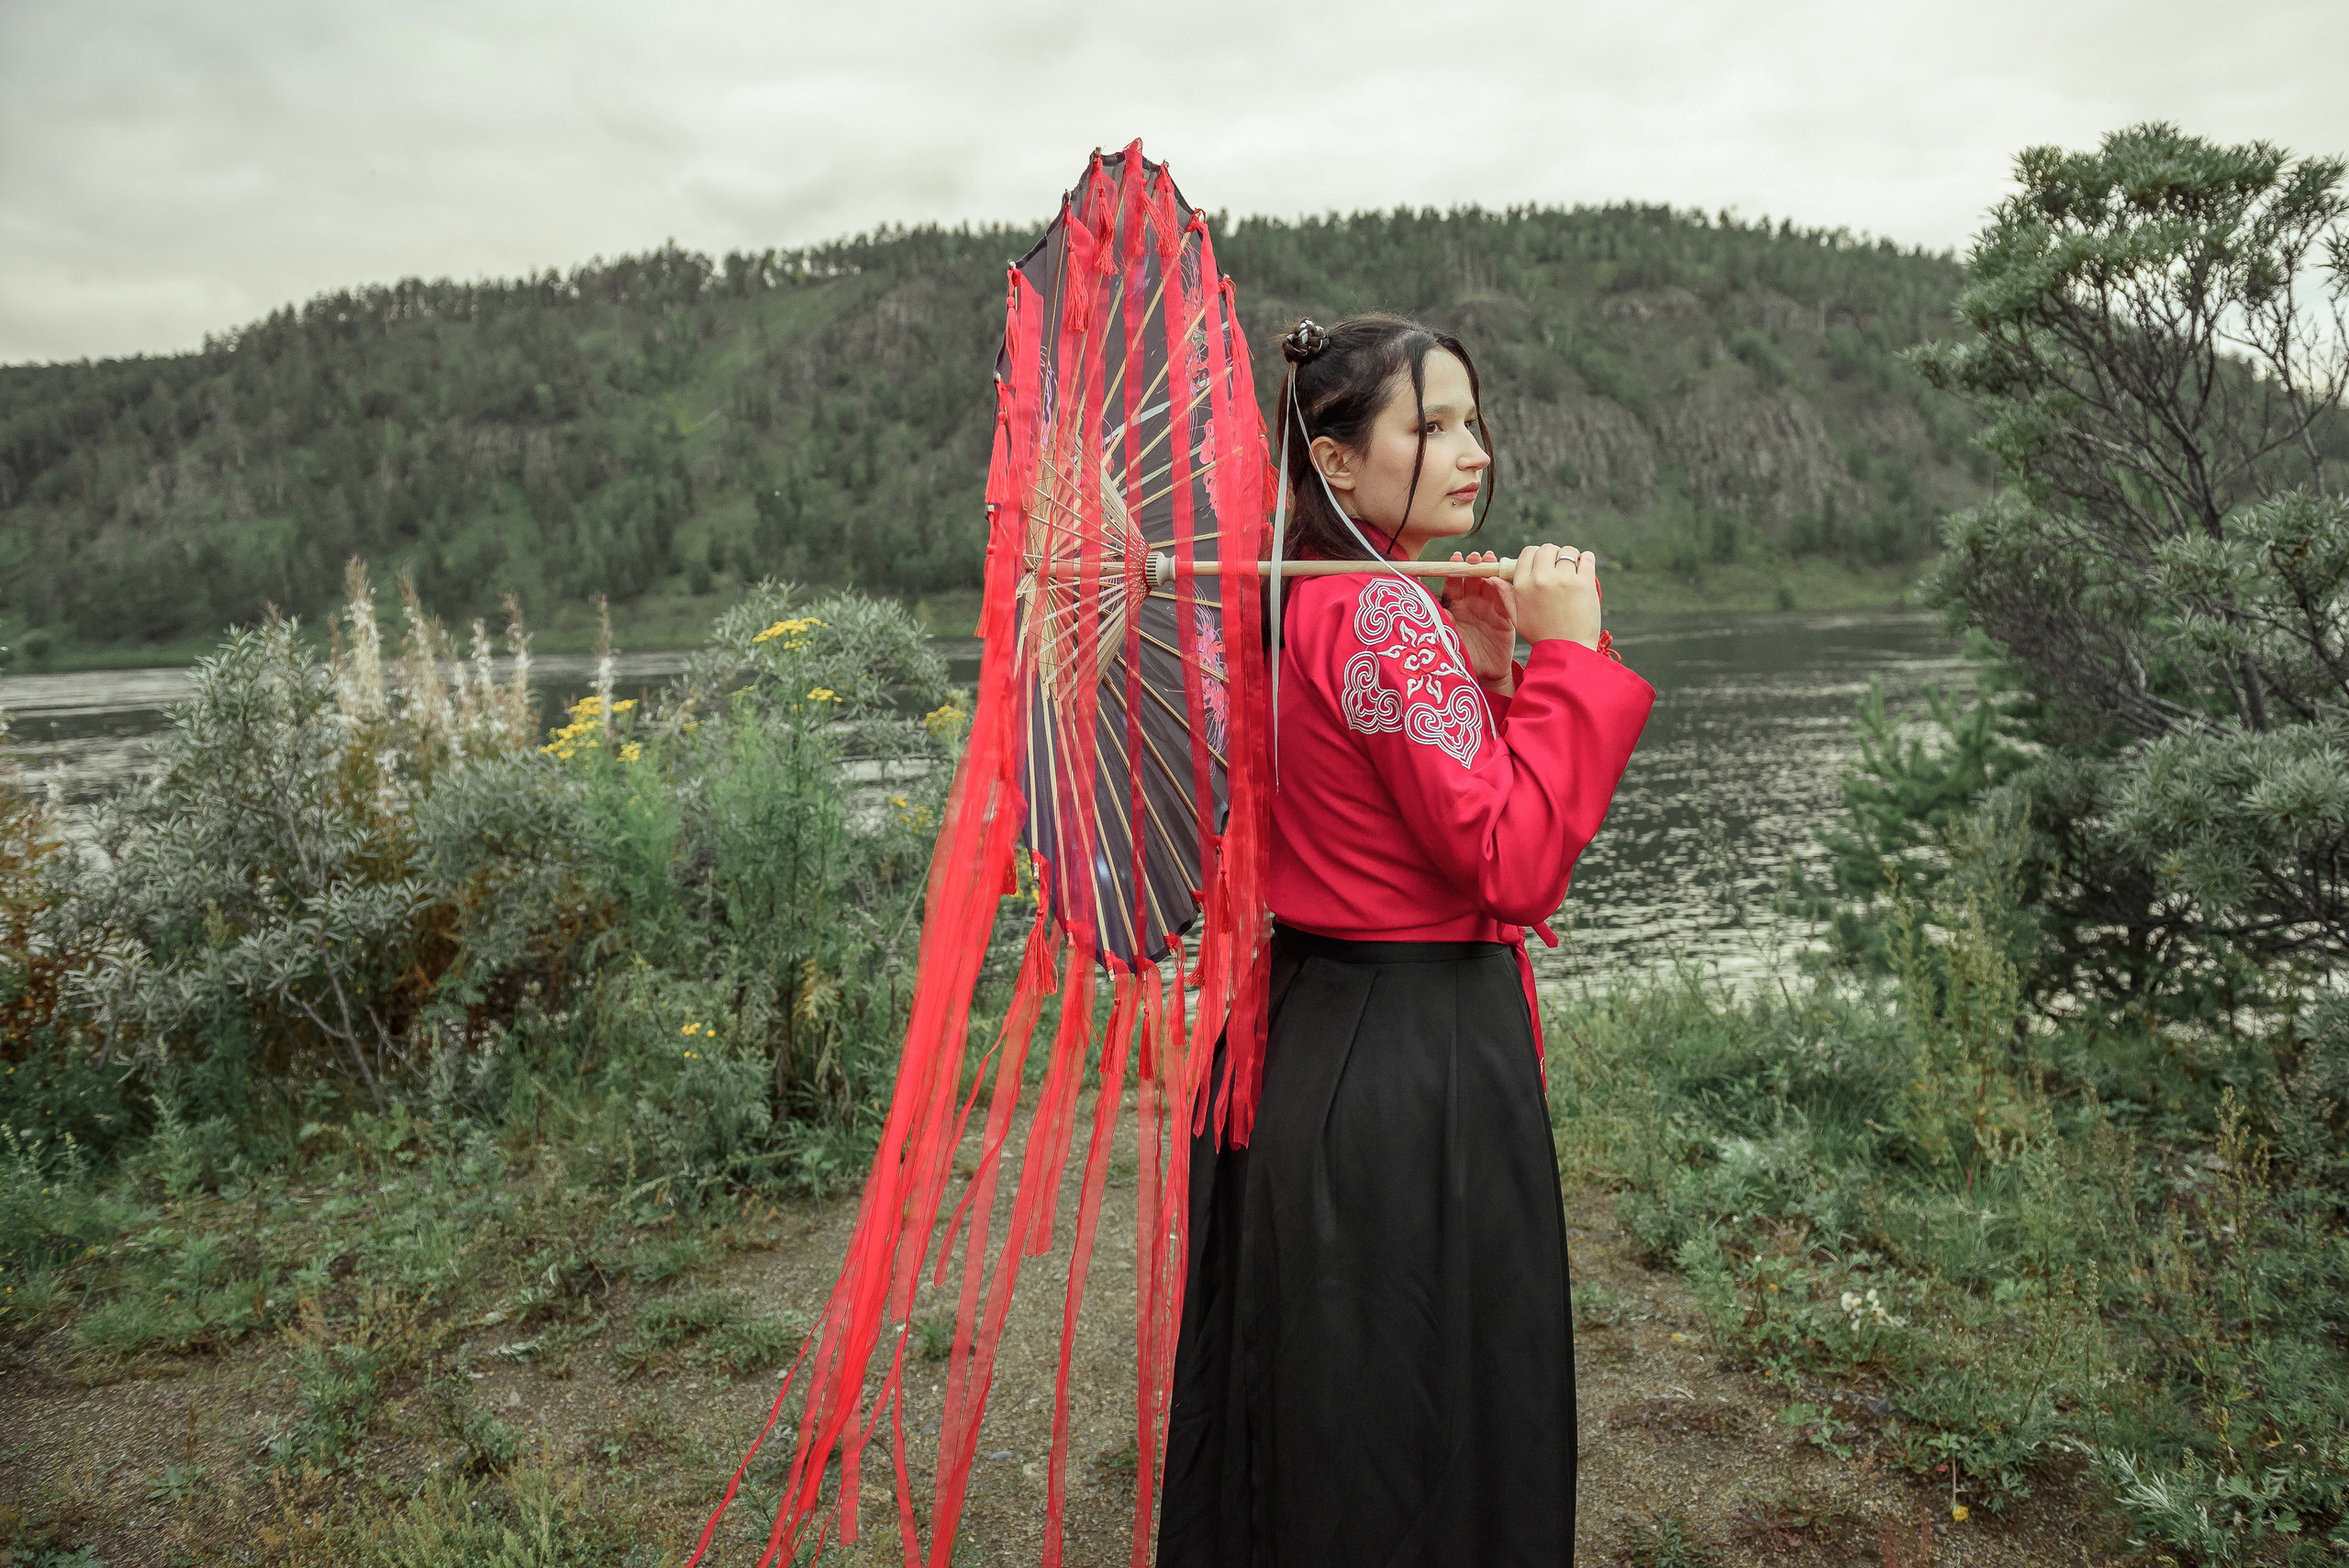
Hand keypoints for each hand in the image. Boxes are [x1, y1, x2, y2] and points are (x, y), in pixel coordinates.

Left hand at [1442, 550, 1516, 687]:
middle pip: (1472, 579)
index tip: (1454, 560)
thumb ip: (1445, 626)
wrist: (1485, 676)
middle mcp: (1472, 604)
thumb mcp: (1450, 642)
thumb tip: (1440, 610)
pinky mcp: (1505, 617)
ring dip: (1488, 570)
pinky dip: (1503, 589)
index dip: (1454, 571)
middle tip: (1473, 556)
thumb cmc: (1462, 658)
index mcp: (1455, 607)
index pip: (1453, 584)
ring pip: (1489, 584)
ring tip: (1487, 559)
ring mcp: (1489, 609)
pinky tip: (1499, 580)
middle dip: (1472, 565)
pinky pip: (1505, 600)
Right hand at [1511, 544, 1601, 649]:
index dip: (1536, 556)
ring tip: (1572, 571)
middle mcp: (1541, 579)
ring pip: (1567, 551)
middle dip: (1553, 555)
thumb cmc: (1542, 635)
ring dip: (1570, 557)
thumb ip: (1506, 596)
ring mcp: (1563, 579)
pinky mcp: (1584, 582)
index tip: (1543, 566)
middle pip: (1547, 549)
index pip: (1528, 553)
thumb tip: (1492, 578)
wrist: (1568, 651)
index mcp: (1523, 585)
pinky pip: (1586, 557)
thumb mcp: (1517, 618)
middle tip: (1558, 569)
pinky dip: (1586, 560)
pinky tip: (1584, 569)